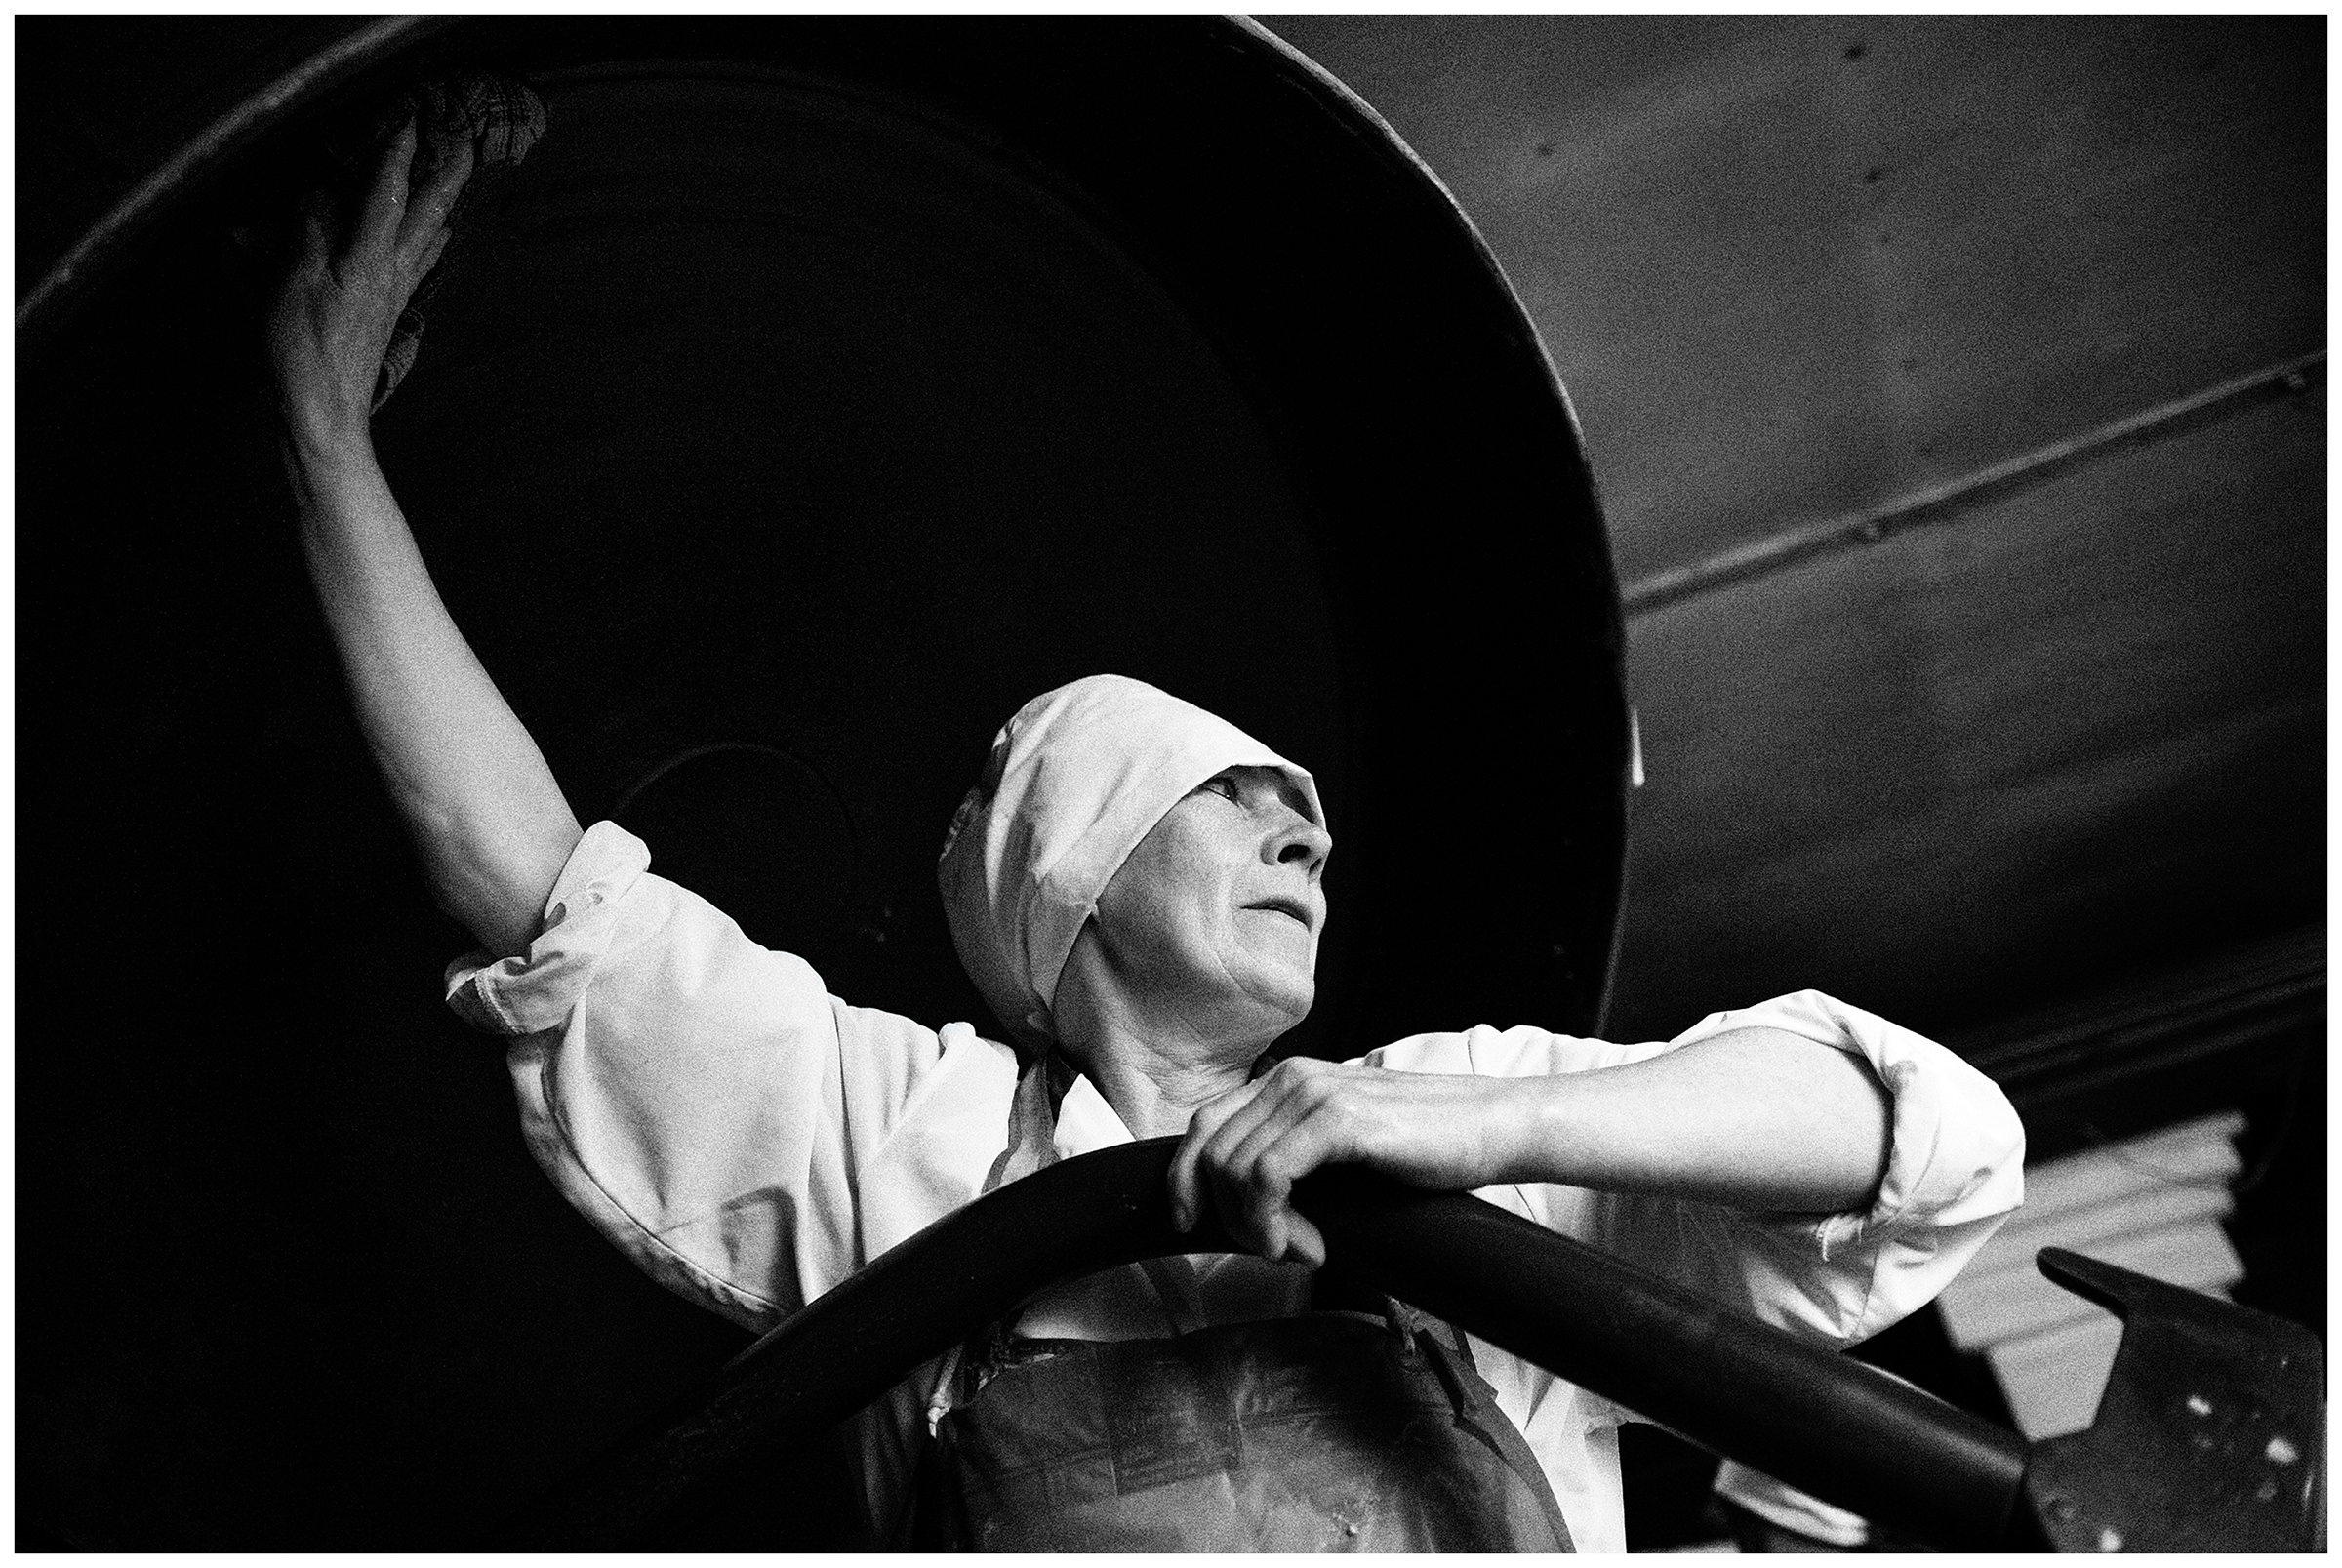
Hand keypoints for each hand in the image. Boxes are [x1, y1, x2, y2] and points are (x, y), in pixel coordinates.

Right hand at [268, 119, 473, 445]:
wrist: (325, 411)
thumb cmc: (303, 351)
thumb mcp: (295, 285)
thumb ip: (310, 235)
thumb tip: (321, 193)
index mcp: (369, 261)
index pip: (388, 195)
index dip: (398, 156)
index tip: (412, 121)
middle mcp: (393, 273)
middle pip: (429, 214)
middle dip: (447, 176)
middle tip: (466, 144)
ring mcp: (396, 293)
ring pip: (431, 237)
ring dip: (444, 204)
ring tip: (458, 181)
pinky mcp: (391, 311)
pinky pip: (421, 263)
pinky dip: (432, 240)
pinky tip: (439, 238)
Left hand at [1167, 1057, 1532, 1266]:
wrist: (1491, 1129)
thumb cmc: (1422, 1148)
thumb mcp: (1340, 1148)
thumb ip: (1293, 1156)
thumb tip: (1240, 1205)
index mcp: (1285, 1079)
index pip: (1203, 1126)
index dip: (1185, 1180)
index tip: (1193, 1227)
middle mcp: (1290, 1077)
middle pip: (1209, 1154)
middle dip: (1229, 1218)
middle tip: (1278, 1250)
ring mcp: (1312, 1093)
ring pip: (1234, 1170)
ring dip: (1258, 1229)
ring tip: (1305, 1250)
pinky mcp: (1338, 1120)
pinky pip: (1268, 1176)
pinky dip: (1275, 1223)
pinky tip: (1313, 1246)